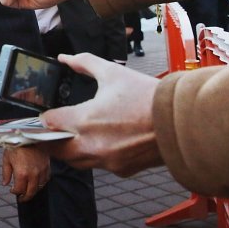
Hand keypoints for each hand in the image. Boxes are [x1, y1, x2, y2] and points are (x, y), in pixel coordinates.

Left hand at [2, 146, 49, 201]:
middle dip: (25, 197)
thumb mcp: (6, 159)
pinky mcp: (47, 167)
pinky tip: (37, 183)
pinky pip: (46, 179)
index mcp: (21, 174)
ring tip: (29, 192)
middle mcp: (33, 174)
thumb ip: (6, 173)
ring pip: (39, 187)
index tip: (13, 191)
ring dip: (34, 191)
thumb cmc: (16, 146)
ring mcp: (41, 171)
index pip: (19, 190)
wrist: (28, 135)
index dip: (15, 192)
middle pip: (31, 192)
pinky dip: (42, 183)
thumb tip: (5, 183)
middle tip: (22, 199)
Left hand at [40, 53, 162, 175]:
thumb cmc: (148, 96)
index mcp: (85, 120)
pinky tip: (104, 141)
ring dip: (72, 149)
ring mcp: (106, 161)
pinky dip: (96, 155)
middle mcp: (91, 145)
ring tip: (77, 133)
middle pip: (55, 149)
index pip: (48, 124)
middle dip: (52, 138)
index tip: (48, 113)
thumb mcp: (112, 72)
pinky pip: (99, 165)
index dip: (45, 117)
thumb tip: (65, 57)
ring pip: (76, 161)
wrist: (182, 121)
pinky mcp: (121, 169)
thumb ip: (84, 63)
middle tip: (55, 128)